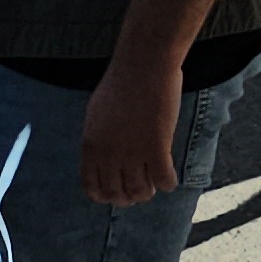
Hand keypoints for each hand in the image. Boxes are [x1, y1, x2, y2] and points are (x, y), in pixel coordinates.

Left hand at [77, 55, 183, 207]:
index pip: (92, 187)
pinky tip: (170, 179)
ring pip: (140, 191)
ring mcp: (133, 152)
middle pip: (116, 193)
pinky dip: (168, 183)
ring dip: (148, 192)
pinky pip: (164, 179)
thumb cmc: (121, 83)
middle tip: (139, 191)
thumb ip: (98, 140)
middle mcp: (109, 154)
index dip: (105, 196)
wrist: (144, 64)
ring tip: (154, 185)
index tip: (116, 195)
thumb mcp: (96, 115)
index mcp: (90, 146)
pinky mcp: (158, 147)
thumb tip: (102, 160)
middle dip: (128, 197)